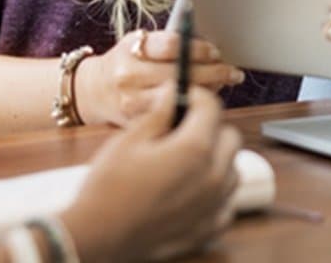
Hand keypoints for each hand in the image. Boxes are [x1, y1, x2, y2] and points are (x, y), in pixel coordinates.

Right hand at [61, 85, 242, 262]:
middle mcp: (213, 177)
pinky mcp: (209, 230)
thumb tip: (173, 92)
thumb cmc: (109, 187)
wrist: (98, 236)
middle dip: (209, 126)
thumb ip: (159, 113)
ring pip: (232, 169)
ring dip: (216, 159)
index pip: (211, 107)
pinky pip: (225, 202)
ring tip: (184, 160)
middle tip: (181, 128)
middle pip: (230, 137)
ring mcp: (214, 206)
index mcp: (194, 149)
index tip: (182, 97)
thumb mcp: (130, 138)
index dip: (195, 95)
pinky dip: (214, 192)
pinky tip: (190, 190)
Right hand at [74, 28, 243, 126]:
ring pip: (183, 100)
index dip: (199, 48)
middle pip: (183, 74)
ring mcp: (133, 104)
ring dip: (208, 93)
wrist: (94, 92)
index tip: (216, 51)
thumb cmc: (124, 63)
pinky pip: (175, 119)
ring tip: (223, 87)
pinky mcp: (138, 126)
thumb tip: (209, 48)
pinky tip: (204, 107)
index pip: (173, 45)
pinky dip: (193, 113)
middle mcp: (130, 77)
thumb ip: (166, 44)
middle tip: (231, 72)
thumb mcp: (137, 43)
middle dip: (214, 72)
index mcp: (131, 50)